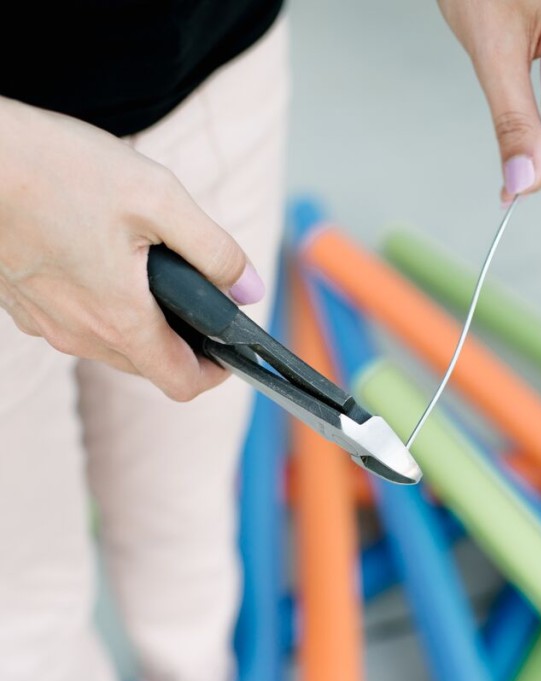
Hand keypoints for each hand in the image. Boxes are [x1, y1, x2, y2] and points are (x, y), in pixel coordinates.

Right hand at [0, 98, 263, 399]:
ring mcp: (47, 325)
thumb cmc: (60, 169)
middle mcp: (81, 337)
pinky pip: (75, 323)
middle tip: (193, 294)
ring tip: (143, 266)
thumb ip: (214, 250)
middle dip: (180, 342)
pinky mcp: (22, 307)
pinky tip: (97, 256)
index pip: (182, 383)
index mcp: (121, 321)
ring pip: (111, 346)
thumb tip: (250, 290)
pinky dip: (99, 306)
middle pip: (149, 366)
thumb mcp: (158, 198)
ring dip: (138, 323)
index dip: (215, 373)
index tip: (228, 351)